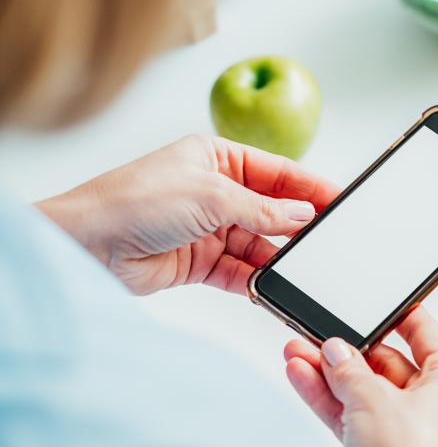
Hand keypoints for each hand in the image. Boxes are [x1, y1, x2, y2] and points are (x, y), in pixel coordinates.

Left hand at [36, 134, 338, 294]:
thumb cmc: (135, 200)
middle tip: (327, 242)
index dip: (311, 188)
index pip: (278, 173)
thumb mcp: (212, 196)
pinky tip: (270, 288)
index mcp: (218, 159)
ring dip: (275, 259)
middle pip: (272, 211)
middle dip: (297, 227)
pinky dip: (254, 281)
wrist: (87, 244)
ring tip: (299, 271)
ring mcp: (208, 228)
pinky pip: (239, 272)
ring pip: (258, 245)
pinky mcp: (199, 261)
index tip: (341, 202)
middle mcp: (216, 191)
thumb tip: (303, 214)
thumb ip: (264, 209)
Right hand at [282, 307, 437, 446]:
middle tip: (316, 334)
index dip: (402, 314)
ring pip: (361, 389)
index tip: (380, 300)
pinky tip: (301, 376)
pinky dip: (327, 397)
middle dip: (348, 350)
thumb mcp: (374, 399)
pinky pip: (350, 413)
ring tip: (296, 350)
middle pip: (385, 363)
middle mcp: (430, 403)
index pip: (426, 334)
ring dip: (328, 372)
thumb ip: (349, 369)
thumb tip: (335, 350)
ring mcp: (402, 428)